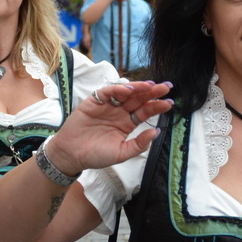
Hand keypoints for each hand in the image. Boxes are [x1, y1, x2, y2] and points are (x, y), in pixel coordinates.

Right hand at [45, 81, 173, 175]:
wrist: (72, 155)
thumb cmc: (95, 155)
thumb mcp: (121, 153)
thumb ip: (139, 144)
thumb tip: (156, 132)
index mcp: (127, 124)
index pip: (145, 112)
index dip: (157, 106)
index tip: (170, 103)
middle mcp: (119, 112)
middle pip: (139, 99)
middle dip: (152, 93)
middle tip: (166, 87)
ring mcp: (107, 105)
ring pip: (126, 92)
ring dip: (139, 88)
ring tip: (151, 86)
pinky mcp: (94, 101)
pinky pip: (108, 92)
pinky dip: (118, 89)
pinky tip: (130, 89)